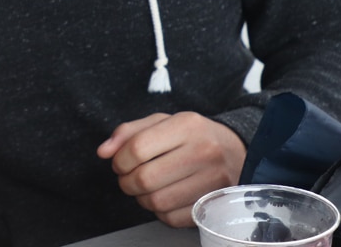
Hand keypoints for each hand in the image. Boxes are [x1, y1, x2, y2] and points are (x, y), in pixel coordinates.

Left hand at [97, 112, 244, 227]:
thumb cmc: (191, 136)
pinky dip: (159, 211)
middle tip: (129, 177)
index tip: (119, 163)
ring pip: (156, 201)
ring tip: (146, 187)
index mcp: (187, 125)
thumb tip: (103, 151)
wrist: (236, 151)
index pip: (137, 148)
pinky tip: (164, 196)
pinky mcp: (214, 204)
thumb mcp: (162, 123)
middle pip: (145, 178)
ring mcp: (212, 180)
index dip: (119, 160)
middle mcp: (203, 152)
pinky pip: (171, 218)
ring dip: (141, 198)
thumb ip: (128, 132)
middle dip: (126, 181)